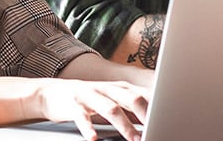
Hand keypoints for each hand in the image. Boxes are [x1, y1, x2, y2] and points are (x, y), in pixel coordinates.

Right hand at [34, 79, 148, 140]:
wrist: (52, 92)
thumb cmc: (88, 99)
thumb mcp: (111, 98)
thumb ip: (132, 106)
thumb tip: (156, 118)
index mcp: (119, 87)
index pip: (143, 94)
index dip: (158, 107)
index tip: (170, 120)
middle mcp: (106, 88)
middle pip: (131, 98)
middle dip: (146, 115)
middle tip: (157, 129)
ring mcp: (89, 94)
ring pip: (110, 108)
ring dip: (125, 125)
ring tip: (135, 140)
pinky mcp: (73, 104)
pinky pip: (82, 117)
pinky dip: (89, 128)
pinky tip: (94, 139)